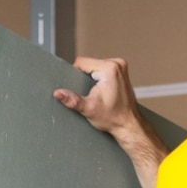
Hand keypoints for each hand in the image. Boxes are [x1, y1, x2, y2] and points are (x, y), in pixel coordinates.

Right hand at [54, 56, 166, 187]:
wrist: (129, 125)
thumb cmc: (114, 118)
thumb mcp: (89, 109)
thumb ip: (72, 100)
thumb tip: (58, 93)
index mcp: (110, 68)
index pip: (81, 62)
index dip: (75, 75)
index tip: (81, 90)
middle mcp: (118, 64)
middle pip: (89, 64)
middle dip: (85, 78)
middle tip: (91, 95)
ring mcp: (121, 67)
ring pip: (95, 67)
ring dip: (92, 79)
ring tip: (97, 94)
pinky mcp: (122, 72)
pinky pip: (103, 70)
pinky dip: (99, 79)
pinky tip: (102, 92)